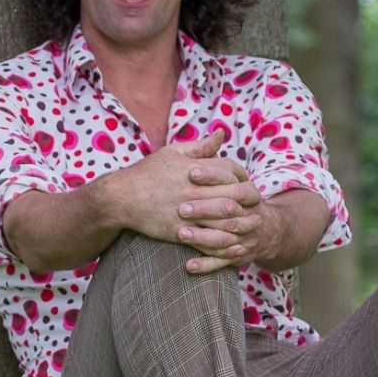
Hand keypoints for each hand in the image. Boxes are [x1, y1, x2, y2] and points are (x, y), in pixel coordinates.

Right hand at [120, 129, 247, 243]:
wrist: (121, 198)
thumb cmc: (147, 173)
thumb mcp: (172, 153)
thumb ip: (200, 146)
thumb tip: (222, 133)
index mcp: (194, 168)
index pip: (230, 170)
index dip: (243, 175)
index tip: (245, 180)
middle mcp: (193, 190)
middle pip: (234, 195)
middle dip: (250, 199)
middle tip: (257, 202)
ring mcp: (187, 212)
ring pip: (225, 219)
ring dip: (243, 222)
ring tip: (253, 223)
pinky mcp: (180, 231)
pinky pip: (208, 240)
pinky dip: (225, 243)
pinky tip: (234, 242)